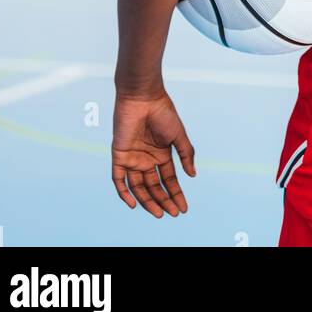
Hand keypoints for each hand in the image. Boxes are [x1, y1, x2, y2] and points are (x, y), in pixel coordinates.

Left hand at [111, 90, 195, 217]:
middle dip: (163, 200)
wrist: (143, 98)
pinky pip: (119, 179)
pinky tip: (133, 204)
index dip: (176, 194)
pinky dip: (124, 192)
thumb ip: (185, 154)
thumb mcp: (178, 135)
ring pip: (138, 187)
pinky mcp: (119, 155)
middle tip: (172, 213)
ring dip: (147, 201)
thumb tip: (192, 175)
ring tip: (159, 212)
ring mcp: (132, 158)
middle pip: (154, 186)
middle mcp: (146, 159)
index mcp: (161, 154)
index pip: (168, 179)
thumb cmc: (163, 112)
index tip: (183, 208)